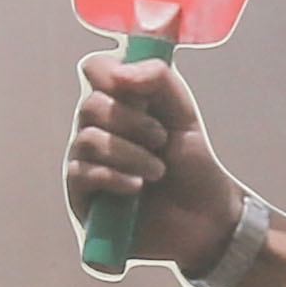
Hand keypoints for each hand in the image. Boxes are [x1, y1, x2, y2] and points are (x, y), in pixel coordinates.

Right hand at [66, 49, 240, 277]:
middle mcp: (98, 128)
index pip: (96, 69)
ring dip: (130, 153)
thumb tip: (118, 72)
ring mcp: (87, 161)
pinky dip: (115, 177)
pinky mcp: (82, 195)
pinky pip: (83, 173)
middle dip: (132, 121)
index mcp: (121, 102)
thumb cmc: (191, 166)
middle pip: (91, 104)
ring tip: (158, 171)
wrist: (204, 218)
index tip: (135, 87)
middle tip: (162, 139)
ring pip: (88, 139)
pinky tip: (136, 188)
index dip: (110, 71)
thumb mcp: (182, 113)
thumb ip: (158, 79)